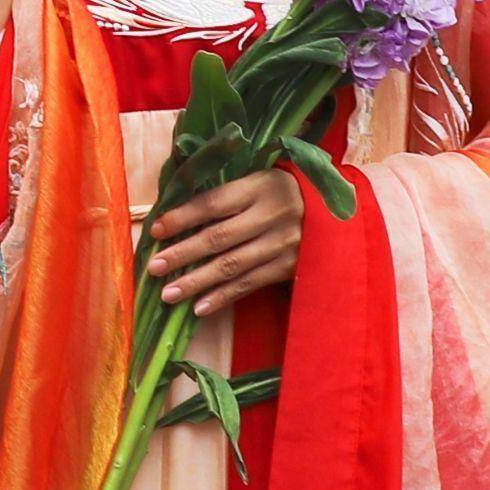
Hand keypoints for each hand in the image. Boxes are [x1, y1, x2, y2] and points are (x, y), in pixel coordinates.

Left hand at [147, 155, 303, 315]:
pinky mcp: (290, 267)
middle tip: (154, 267)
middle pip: (219, 237)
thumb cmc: (281, 193)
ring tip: (169, 294)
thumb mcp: (258, 182)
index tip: (155, 231)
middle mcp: (273, 214)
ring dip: (198, 282)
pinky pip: (250, 284)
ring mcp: (283, 243)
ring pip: (232, 266)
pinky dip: (223, 297)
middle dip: (183, 253)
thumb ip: (225, 194)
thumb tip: (174, 214)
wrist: (334, 213)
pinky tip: (199, 308)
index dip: (183, 217)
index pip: (213, 203)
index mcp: (260, 186)